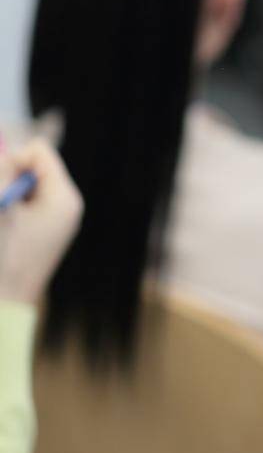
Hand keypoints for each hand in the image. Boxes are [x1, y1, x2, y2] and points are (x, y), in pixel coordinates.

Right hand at [0, 139, 82, 305]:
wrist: (5, 301)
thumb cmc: (3, 255)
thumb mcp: (1, 206)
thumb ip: (3, 172)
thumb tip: (7, 154)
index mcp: (63, 197)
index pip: (38, 151)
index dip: (14, 161)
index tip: (3, 189)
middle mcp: (66, 204)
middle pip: (33, 166)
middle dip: (9, 178)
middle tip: (5, 207)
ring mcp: (57, 217)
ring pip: (26, 184)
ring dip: (8, 194)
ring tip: (7, 224)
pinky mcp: (45, 228)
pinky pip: (24, 201)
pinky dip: (11, 207)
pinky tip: (8, 228)